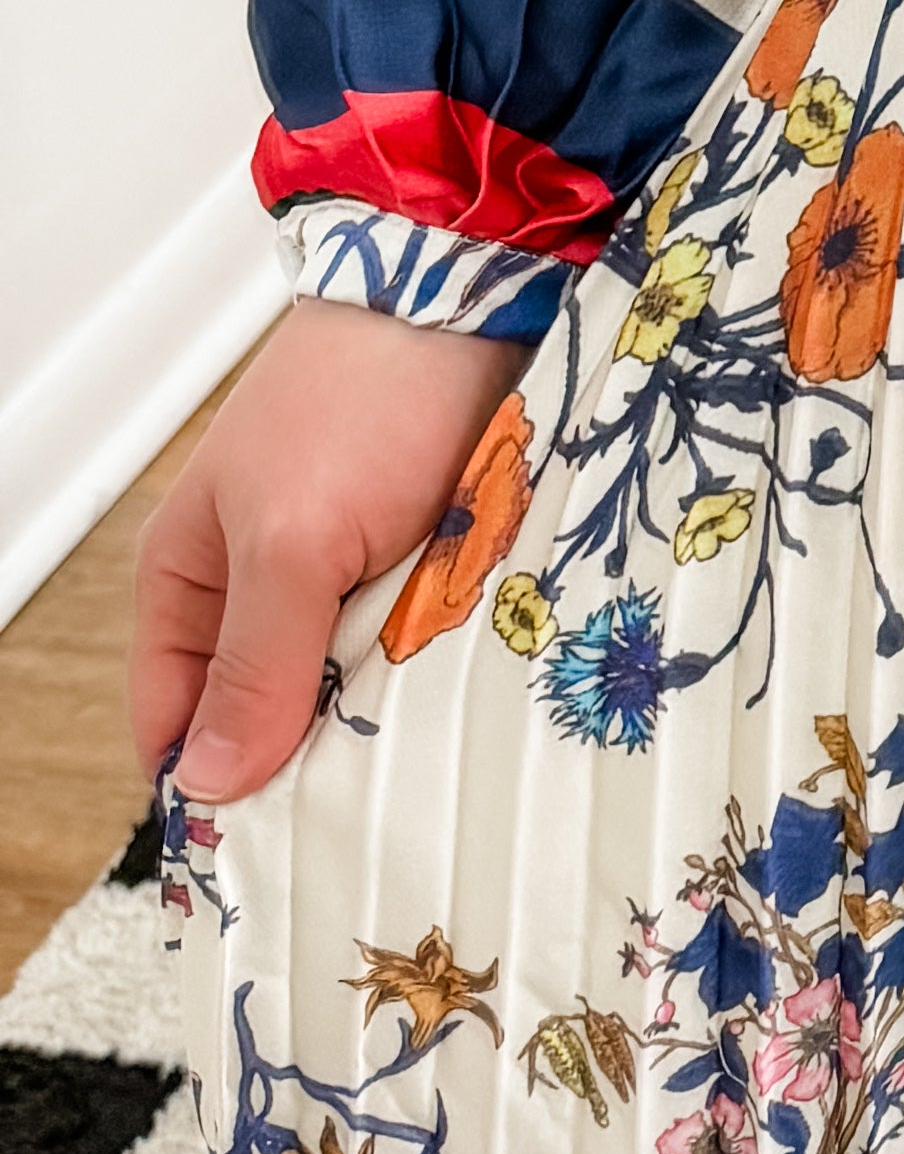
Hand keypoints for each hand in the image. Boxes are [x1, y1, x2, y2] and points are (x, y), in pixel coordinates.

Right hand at [131, 304, 537, 803]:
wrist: (469, 298)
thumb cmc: (359, 398)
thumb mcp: (292, 542)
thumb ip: (257, 661)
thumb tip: (208, 782)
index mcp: (193, 583)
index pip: (178, 723)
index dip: (216, 788)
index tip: (273, 855)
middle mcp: (266, 587)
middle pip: (273, 718)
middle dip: (317, 760)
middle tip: (371, 815)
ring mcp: (350, 578)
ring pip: (358, 691)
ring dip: (391, 719)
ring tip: (431, 760)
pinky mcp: (427, 566)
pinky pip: (424, 651)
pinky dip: (444, 673)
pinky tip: (474, 701)